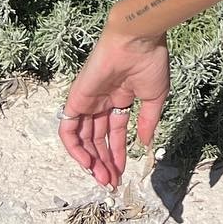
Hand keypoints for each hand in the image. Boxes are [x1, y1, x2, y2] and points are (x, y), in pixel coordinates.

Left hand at [58, 25, 170, 188]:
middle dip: (104, 162)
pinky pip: (68, 128)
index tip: (121, 173)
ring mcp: (88, 100)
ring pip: (83, 138)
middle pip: (97, 139)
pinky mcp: (76, 99)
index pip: (114, 133)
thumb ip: (146, 121)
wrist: (137, 41)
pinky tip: (87, 163)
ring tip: (103, 178)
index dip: (117, 153)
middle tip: (111, 182)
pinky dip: (74, 148)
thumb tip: (144, 144)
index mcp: (120, 98)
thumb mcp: (154, 98)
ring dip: (91, 160)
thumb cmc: (150, 63)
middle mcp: (101, 101)